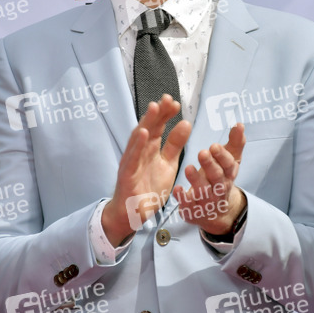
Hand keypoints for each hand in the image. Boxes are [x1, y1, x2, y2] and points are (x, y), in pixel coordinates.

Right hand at [102, 94, 190, 246]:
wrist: (134, 214)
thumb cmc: (149, 187)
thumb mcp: (168, 164)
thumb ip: (175, 145)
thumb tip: (186, 123)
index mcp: (150, 148)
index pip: (159, 126)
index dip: (166, 114)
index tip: (176, 103)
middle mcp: (140, 151)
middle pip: (149, 127)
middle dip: (157, 112)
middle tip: (167, 98)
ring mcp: (132, 161)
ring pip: (139, 139)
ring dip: (146, 122)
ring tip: (154, 107)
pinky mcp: (127, 174)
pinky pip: (132, 158)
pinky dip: (137, 145)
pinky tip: (143, 133)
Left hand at [173, 123, 245, 235]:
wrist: (217, 211)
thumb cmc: (220, 178)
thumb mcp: (230, 161)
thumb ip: (235, 143)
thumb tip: (240, 124)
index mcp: (228, 174)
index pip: (228, 165)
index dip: (222, 156)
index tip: (214, 145)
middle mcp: (219, 188)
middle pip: (216, 177)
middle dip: (210, 165)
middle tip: (202, 152)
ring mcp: (207, 200)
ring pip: (203, 191)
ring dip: (196, 180)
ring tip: (188, 168)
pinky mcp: (193, 210)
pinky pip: (188, 205)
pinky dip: (183, 198)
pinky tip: (177, 189)